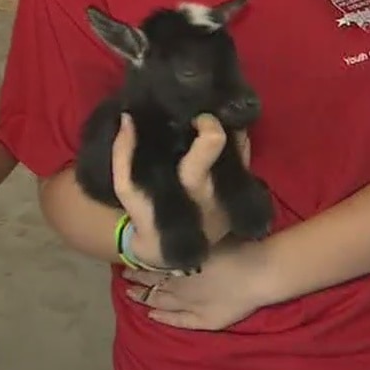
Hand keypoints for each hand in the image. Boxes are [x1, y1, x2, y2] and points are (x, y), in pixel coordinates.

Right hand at [110, 113, 250, 268]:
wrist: (167, 251)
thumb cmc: (146, 215)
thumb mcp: (128, 187)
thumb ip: (124, 153)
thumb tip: (128, 118)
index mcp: (194, 185)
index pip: (212, 144)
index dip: (208, 124)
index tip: (194, 117)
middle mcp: (220, 189)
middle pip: (234, 144)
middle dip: (222, 124)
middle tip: (205, 118)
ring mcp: (234, 193)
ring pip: (243, 150)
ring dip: (232, 133)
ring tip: (214, 126)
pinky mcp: (242, 196)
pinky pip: (245, 161)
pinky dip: (236, 147)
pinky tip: (222, 140)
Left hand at [121, 240, 273, 330]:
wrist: (257, 273)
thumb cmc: (236, 248)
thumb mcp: (207, 231)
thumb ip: (187, 233)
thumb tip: (167, 224)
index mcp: (180, 262)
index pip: (151, 263)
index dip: (138, 261)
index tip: (127, 256)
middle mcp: (179, 284)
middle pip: (152, 282)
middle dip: (137, 278)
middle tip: (124, 274)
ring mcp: (190, 305)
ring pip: (160, 302)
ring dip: (144, 298)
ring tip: (130, 294)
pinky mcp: (204, 320)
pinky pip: (178, 321)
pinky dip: (163, 319)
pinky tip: (152, 316)